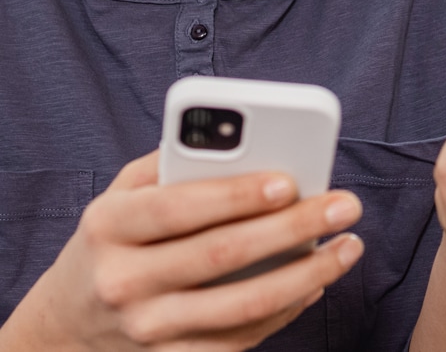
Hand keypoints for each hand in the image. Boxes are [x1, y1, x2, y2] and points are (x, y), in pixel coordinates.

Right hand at [0, 151, 363, 350]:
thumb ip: (174, 164)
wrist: (67, 324)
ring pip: (244, 305)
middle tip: (345, 206)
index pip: (179, 208)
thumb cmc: (114, 241)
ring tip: (349, 246)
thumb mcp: (122, 194)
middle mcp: (124, 280)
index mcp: (109, 226)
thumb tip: (247, 142)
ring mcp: (149, 329)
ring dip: (308, 274)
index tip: (289, 181)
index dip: (236, 195)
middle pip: (222, 255)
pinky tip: (318, 282)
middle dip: (294, 228)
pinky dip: (288, 310)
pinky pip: (242, 338)